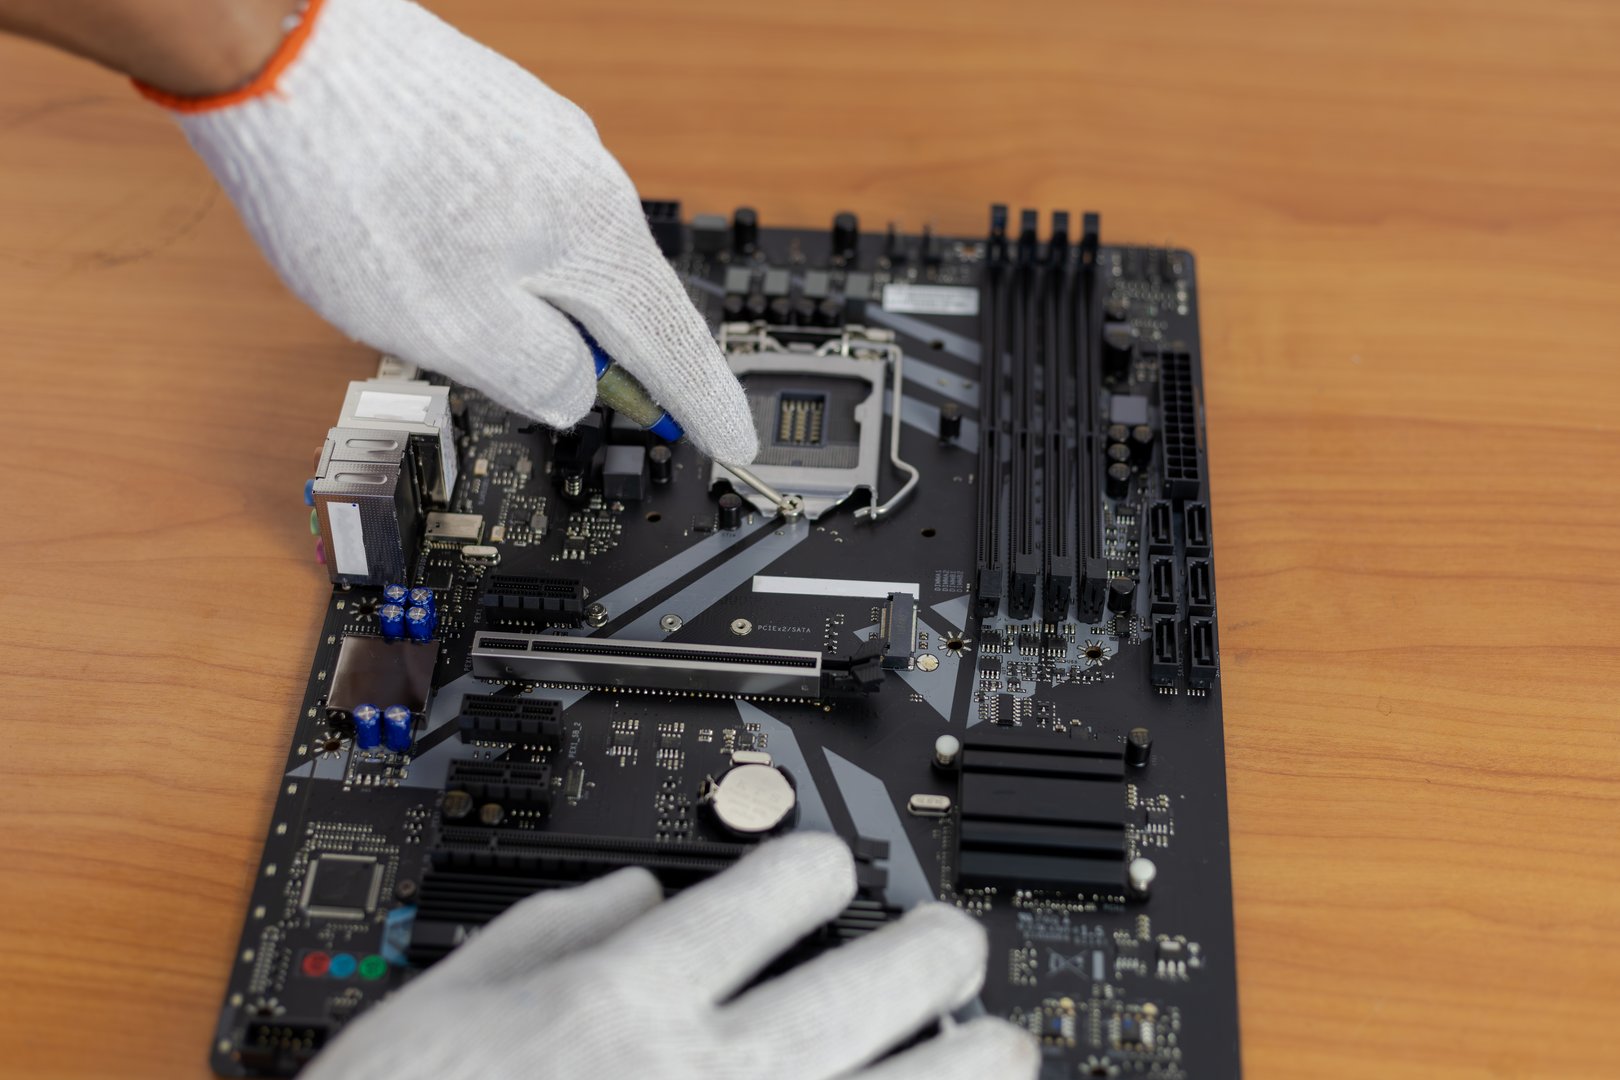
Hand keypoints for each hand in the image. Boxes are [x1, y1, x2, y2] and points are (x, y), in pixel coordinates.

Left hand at [145, 0, 757, 463]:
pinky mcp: (492, 119)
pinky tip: (462, 271)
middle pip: (620, 296)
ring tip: (503, 346)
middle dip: (618, 361)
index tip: (733, 440)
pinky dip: (512, 261)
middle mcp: (585, 176)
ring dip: (549, 310)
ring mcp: (540, 138)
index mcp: (593, 236)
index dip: (701, 404)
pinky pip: (527, 213)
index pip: (670, 343)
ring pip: (566, 254)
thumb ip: (533, 375)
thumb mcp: (452, 328)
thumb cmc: (354, 184)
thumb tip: (574, 391)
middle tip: (621, 413)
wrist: (279, 45)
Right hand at [303, 833, 1038, 1079]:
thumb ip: (543, 932)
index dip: (818, 863)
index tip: (823, 877)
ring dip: (985, 1059)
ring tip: (998, 1048)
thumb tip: (640, 889)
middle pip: (899, 974)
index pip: (785, 882)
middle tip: (949, 947)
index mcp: (629, 1002)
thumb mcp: (430, 1018)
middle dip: (943, 945)